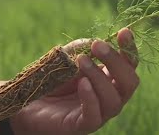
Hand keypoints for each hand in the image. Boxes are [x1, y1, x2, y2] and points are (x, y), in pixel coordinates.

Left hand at [10, 28, 139, 134]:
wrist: (29, 100)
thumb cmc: (53, 78)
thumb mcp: (68, 57)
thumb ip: (82, 48)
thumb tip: (97, 43)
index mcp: (109, 78)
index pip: (129, 65)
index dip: (129, 49)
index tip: (124, 32)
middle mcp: (109, 96)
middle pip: (129, 83)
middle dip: (116, 62)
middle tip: (98, 46)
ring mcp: (98, 113)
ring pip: (113, 100)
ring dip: (99, 77)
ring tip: (82, 61)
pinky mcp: (82, 126)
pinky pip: (94, 116)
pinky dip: (90, 98)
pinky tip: (82, 83)